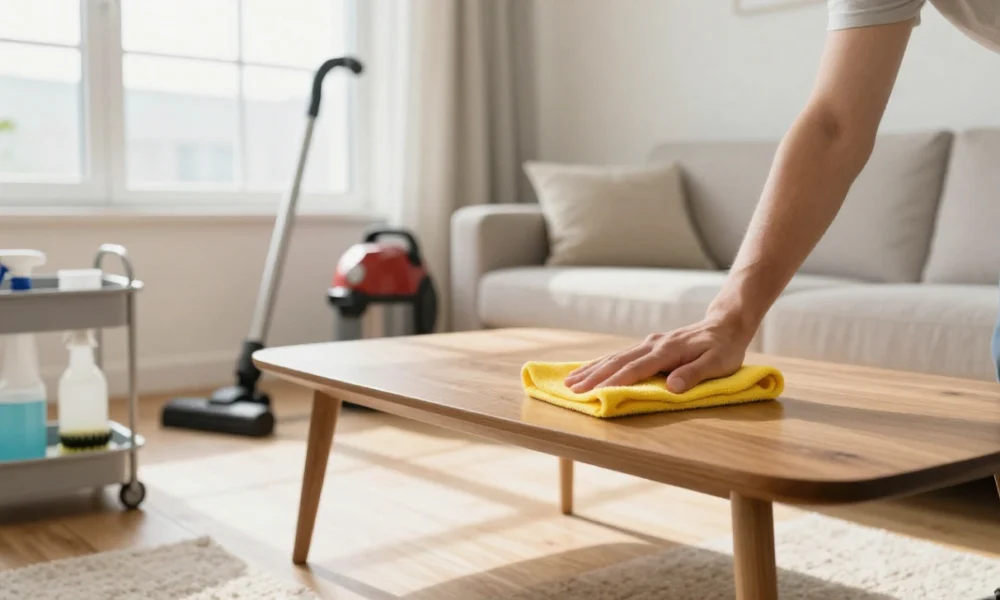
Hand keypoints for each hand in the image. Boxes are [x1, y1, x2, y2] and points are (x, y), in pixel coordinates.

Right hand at [564, 316, 752, 393]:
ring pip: (615, 357)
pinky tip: (589, 369)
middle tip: (572, 389)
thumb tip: (672, 387)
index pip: (636, 369)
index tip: (596, 393)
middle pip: (618, 361)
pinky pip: (620, 355)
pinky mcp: (648, 345)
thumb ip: (694, 374)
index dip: (615, 382)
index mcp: (667, 350)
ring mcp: (649, 343)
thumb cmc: (723, 348)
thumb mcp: (718, 363)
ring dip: (592, 369)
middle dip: (594, 376)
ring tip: (570, 381)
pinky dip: (602, 363)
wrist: (724, 325)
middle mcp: (653, 345)